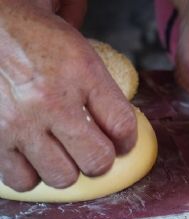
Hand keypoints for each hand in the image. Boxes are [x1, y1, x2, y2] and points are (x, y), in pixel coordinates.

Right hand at [0, 0, 136, 191]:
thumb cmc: (29, 31)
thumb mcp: (75, 41)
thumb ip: (103, 73)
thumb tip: (122, 102)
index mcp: (81, 72)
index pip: (122, 125)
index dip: (128, 141)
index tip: (123, 143)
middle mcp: (53, 100)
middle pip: (96, 160)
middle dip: (101, 160)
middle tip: (94, 150)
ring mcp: (21, 122)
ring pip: (61, 176)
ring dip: (67, 169)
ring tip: (63, 153)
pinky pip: (21, 179)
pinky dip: (31, 173)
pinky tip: (34, 157)